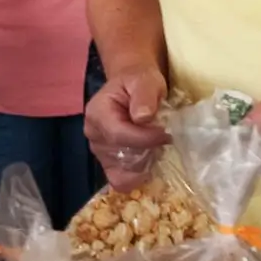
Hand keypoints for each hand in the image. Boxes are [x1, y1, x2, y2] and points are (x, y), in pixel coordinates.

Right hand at [85, 67, 170, 189]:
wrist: (133, 86)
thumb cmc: (139, 82)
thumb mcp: (145, 80)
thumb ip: (144, 96)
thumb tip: (143, 117)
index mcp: (97, 113)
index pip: (119, 135)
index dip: (145, 139)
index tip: (167, 134)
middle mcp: (94, 134)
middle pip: (120, 157)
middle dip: (147, 152)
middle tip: (163, 140)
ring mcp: (100, 151)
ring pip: (122, 172)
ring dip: (144, 164)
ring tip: (156, 147)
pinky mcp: (109, 163)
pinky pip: (122, 180)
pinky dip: (138, 173)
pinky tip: (150, 159)